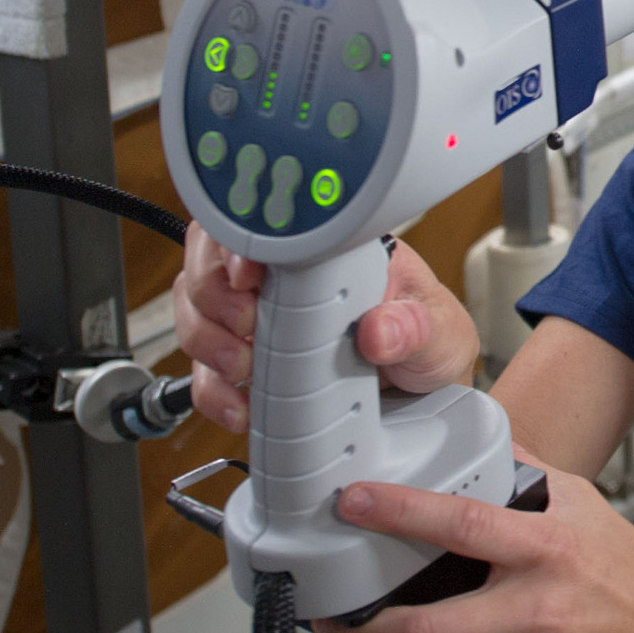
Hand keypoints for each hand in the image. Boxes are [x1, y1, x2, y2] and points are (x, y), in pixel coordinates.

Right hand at [171, 225, 480, 432]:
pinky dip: (212, 393)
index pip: (264, 224)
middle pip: (209, 261)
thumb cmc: (429, 338)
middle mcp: (285, 277)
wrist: (426, 391)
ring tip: (244, 370)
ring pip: (196, 312)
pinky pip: (204, 373)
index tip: (247, 275)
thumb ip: (414, 328)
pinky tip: (240, 408)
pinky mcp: (248, 365)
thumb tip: (379, 331)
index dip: (239, 243)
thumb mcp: (437, 330)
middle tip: (246, 327)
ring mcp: (261, 320)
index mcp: (329, 249)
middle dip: (214, 295)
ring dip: (207, 342)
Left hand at [307, 467, 633, 632]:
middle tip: (325, 608)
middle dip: (358, 625)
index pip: (462, 527)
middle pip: (424, 629)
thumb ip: (524, 472)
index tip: (355, 502)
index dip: (400, 513)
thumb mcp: (585, 503)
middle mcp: (533, 613)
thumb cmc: (629, 573)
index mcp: (547, 550)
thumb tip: (472, 437)